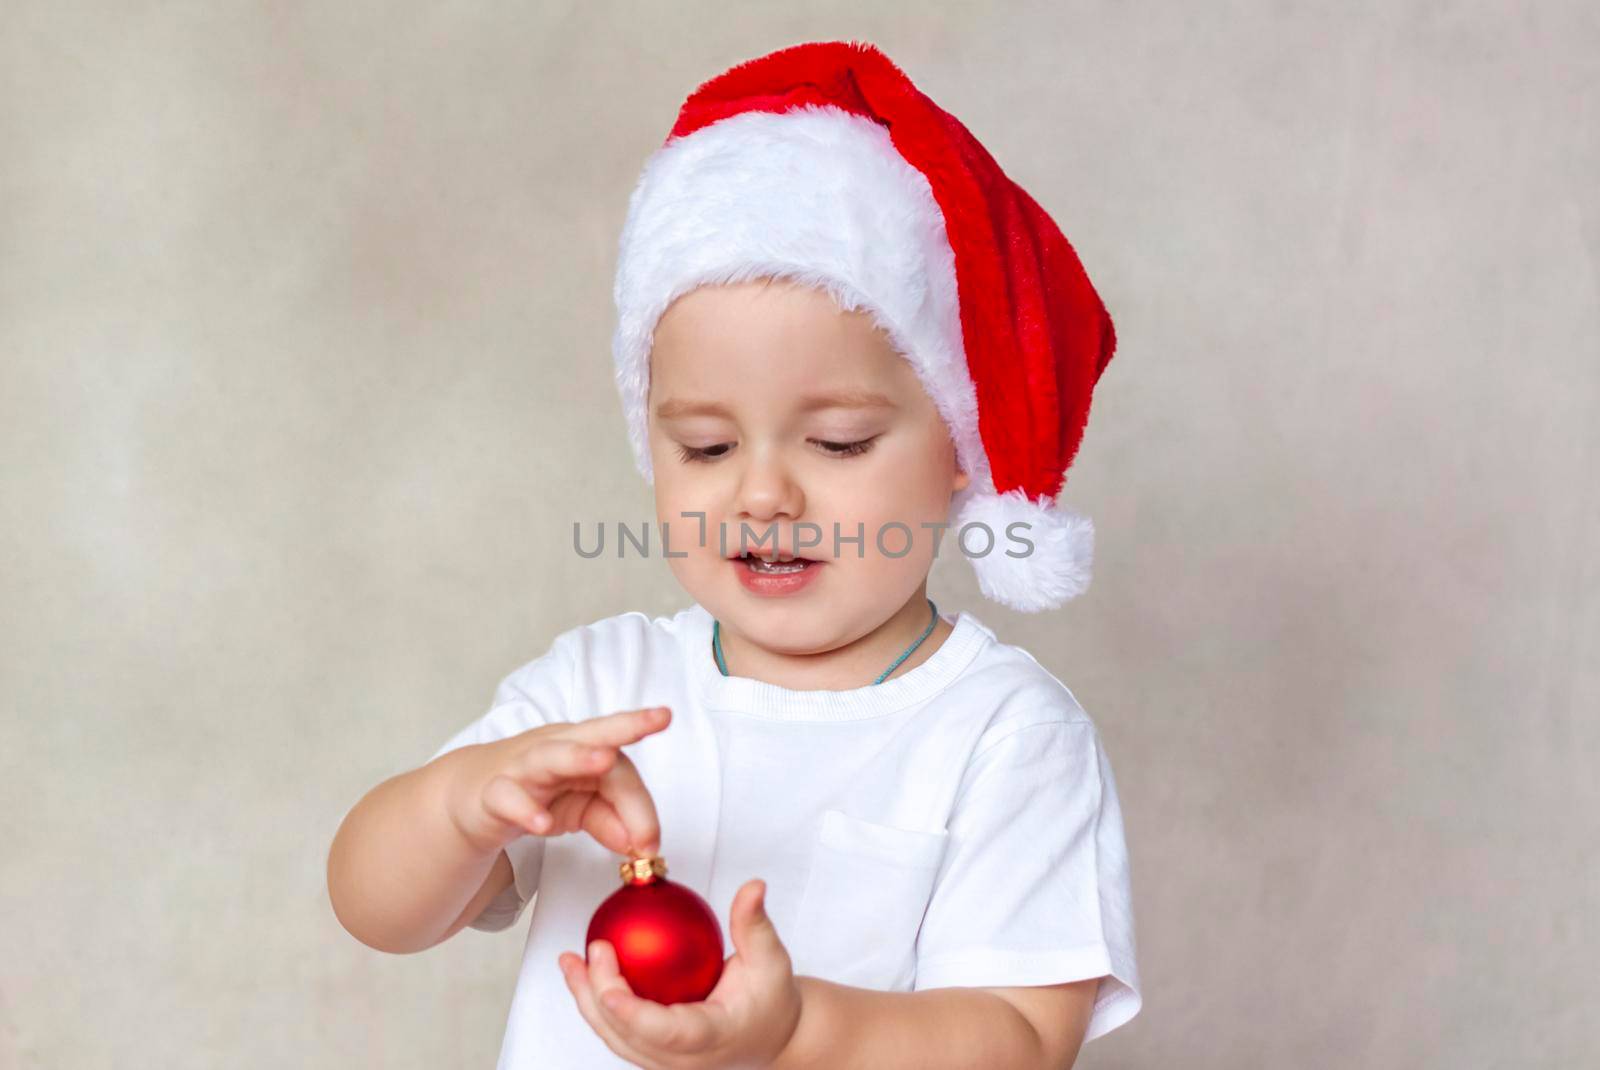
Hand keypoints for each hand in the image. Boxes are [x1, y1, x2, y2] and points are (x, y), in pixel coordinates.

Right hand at [443, 706, 672, 858]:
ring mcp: (523, 766)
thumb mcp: (581, 808)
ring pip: (551, 756)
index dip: (640, 808)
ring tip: (604, 760)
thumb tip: (641, 846)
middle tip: (658, 719)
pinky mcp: (494, 792)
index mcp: (584, 747)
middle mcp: (557, 747)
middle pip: (594, 733)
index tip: (651, 844)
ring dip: (579, 757)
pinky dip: (526, 810)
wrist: (470, 798)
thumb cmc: (535, 791)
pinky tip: (542, 824)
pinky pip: (509, 797)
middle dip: (627, 725)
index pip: (621, 772)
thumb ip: (612, 822)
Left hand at [559, 878, 802, 1069]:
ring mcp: (665, 1062)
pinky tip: (586, 973)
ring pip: (616, 1038)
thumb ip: (754, 924)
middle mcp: (682, 1059)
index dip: (633, 1014)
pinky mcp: (654, 1053)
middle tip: (593, 950)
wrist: (775, 1036)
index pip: (666, 1032)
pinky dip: (597, 1004)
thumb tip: (752, 887)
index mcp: (710, 1037)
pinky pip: (619, 1032)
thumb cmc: (772, 1000)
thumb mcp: (771, 959)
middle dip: (599, 997)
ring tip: (570, 963)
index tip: (610, 990)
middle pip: (628, 1037)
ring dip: (588, 1001)